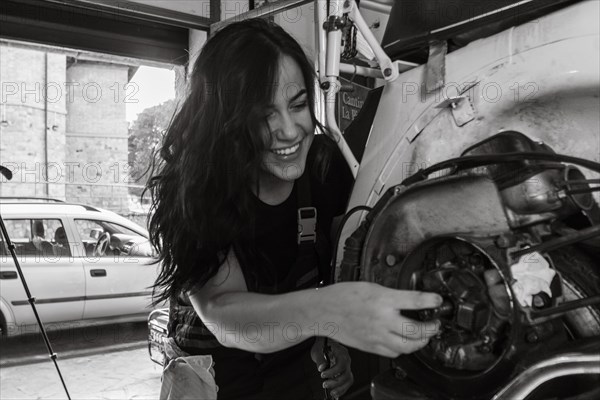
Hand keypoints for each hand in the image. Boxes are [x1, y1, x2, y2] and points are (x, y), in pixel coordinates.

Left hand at [311, 338, 352, 398]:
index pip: (341, 364)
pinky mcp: (345, 372)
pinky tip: (336, 393)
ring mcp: (347, 366)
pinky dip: (342, 389)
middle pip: (346, 374)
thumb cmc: (322, 345)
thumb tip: (321, 368)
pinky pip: (347, 382)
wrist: (325, 343)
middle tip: (324, 384)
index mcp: (341, 352)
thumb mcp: (318, 351)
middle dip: (335, 382)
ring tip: (332, 393)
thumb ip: (320, 359)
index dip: (333, 372)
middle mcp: (347, 360)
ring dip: (341, 388)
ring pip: (349, 380)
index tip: (323, 374)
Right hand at [318, 282, 442, 357]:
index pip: (415, 301)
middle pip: (416, 330)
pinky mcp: (372, 347)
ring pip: (408, 346)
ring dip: (421, 342)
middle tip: (436, 324)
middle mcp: (382, 319)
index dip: (431, 301)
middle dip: (432, 329)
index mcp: (382, 299)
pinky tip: (405, 342)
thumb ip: (391, 295)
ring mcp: (377, 336)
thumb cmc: (344, 296)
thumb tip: (409, 300)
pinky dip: (404, 348)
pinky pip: (394, 352)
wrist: (325, 311)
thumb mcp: (371, 286)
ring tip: (425, 336)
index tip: (439, 301)